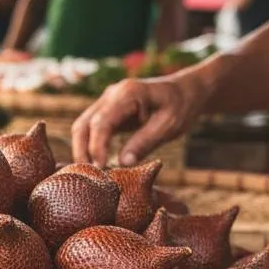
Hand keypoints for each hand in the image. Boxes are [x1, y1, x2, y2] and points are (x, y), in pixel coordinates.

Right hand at [71, 75, 206, 166]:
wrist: (186, 91)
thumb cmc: (181, 107)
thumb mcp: (169, 126)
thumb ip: (145, 142)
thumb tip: (122, 164)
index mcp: (127, 93)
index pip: (101, 123)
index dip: (97, 147)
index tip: (101, 169)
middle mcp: (111, 94)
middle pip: (83, 124)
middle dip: (82, 151)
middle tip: (90, 177)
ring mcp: (107, 101)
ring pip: (82, 126)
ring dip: (82, 150)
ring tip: (91, 174)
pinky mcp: (108, 110)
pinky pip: (91, 128)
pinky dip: (90, 146)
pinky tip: (97, 163)